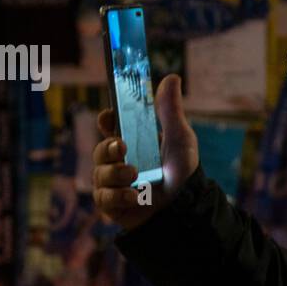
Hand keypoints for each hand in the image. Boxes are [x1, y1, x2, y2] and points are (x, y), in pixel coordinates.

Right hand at [93, 74, 199, 230]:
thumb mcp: (179, 138)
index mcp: (133, 142)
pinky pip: (103, 197)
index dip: (106, 120)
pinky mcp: (112, 206)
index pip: (110, 127)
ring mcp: (113, 184)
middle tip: (122, 148)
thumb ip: (170, 110)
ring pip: (99, 174)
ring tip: (136, 176)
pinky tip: (135, 198)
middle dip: (108, 148)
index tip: (109, 117)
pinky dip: (118, 196)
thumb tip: (172, 77)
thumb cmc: (182, 173)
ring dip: (116, 174)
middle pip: (100, 150)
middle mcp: (119, 162)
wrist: (187, 209)